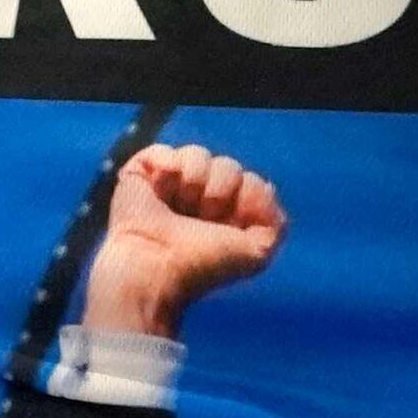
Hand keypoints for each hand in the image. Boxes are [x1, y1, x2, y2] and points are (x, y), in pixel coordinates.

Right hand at [83, 144, 284, 342]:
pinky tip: (161, 187)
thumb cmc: (202, 264)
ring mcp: (170, 183)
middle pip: (228, 165)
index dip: (247, 197)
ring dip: (194, 181)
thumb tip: (266, 186)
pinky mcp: (141, 174)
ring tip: (178, 205)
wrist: (155, 268)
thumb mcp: (256, 254)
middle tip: (201, 218)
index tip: (230, 225)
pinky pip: (163, 149)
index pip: (251, 181)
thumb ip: (275, 224)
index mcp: (225, 213)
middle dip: (220, 191)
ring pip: (198, 154)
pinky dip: (166, 164)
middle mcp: (199, 197)